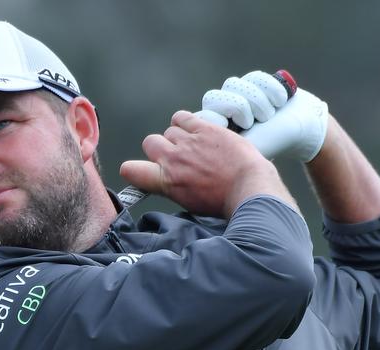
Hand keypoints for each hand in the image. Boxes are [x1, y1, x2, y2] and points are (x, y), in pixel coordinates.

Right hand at [119, 110, 289, 217]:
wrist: (249, 187)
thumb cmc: (221, 200)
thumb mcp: (188, 202)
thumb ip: (170, 186)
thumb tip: (162, 179)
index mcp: (166, 180)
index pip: (131, 170)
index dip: (134, 170)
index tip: (141, 171)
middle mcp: (172, 158)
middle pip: (150, 143)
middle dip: (160, 149)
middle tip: (177, 157)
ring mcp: (188, 142)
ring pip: (169, 130)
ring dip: (178, 136)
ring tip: (194, 145)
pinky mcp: (204, 128)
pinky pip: (182, 117)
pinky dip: (184, 121)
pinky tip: (194, 129)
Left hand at [200, 71, 328, 162]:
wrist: (302, 130)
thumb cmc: (273, 143)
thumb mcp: (247, 147)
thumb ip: (222, 144)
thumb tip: (201, 145)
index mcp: (217, 130)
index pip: (201, 116)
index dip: (212, 117)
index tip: (226, 124)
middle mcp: (224, 110)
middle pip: (213, 97)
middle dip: (237, 108)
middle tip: (252, 122)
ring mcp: (239, 94)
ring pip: (233, 85)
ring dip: (256, 101)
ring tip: (269, 115)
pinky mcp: (254, 81)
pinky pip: (254, 77)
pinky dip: (270, 89)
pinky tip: (280, 102)